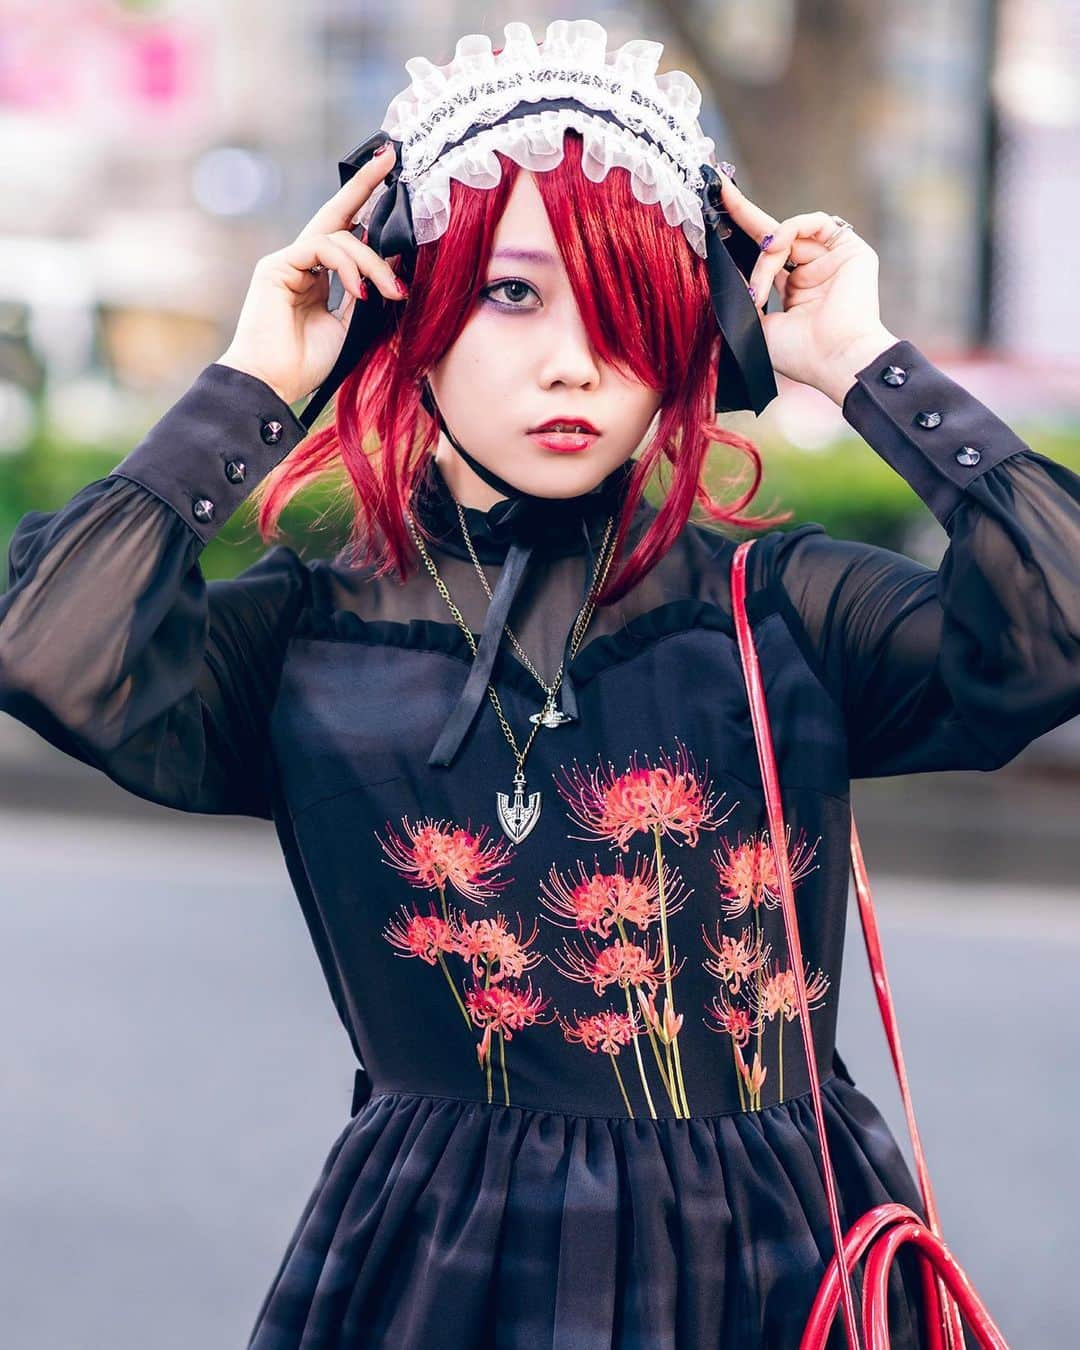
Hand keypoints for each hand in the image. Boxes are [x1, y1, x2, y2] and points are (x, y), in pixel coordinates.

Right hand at [216, 142, 406, 406]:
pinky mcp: (277, 266)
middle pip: (337, 217)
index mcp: (317, 277)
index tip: (388, 171)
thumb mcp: (350, 327)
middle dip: (364, 186)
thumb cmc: (306, 364)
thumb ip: (366, 294)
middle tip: (391, 160)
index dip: (364, 202)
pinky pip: (320, 248)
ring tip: (390, 292)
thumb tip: (396, 267)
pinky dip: (347, 265)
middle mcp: (300, 263)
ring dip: (372, 262)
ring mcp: (287, 262)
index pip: (344, 233)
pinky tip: (360, 291)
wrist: (273, 384)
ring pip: (338, 237)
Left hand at [716, 170, 898, 401]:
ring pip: (786, 236)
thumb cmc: (799, 354)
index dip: (741, 236)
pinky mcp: (850, 249)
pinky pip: (814, 222)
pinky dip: (788, 231)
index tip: (717, 212)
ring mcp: (831, 259)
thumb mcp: (756, 325)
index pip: (764, 257)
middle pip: (773, 236)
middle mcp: (812, 272)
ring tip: (759, 286)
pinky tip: (773, 248)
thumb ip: (743, 294)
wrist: (834, 359)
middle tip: (719, 192)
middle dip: (743, 214)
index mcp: (794, 292)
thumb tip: (724, 270)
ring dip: (766, 256)